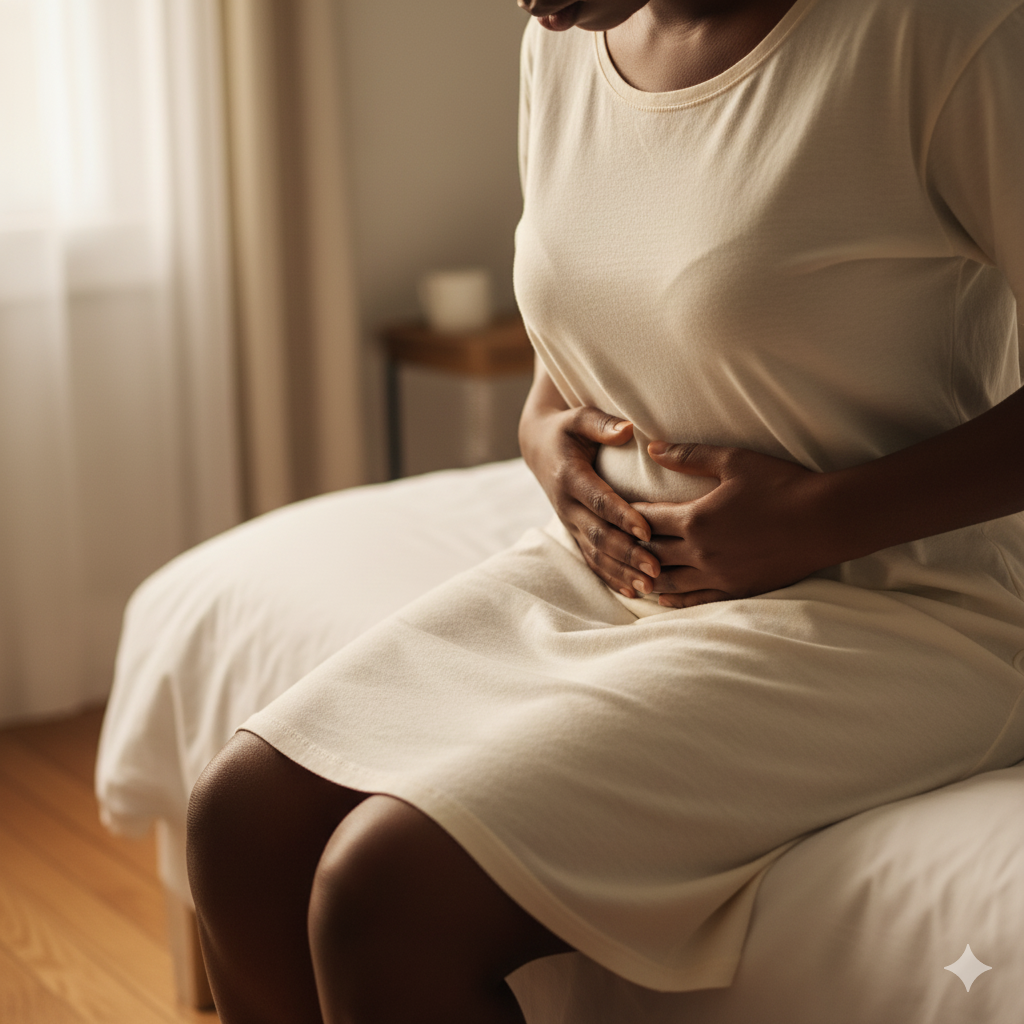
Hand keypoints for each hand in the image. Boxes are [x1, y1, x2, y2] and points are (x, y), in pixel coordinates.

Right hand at [520, 400, 661, 597]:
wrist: (538, 446)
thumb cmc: (567, 429)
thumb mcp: (579, 418)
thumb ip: (601, 424)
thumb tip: (627, 430)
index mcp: (570, 476)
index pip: (599, 500)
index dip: (622, 516)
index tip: (647, 530)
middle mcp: (566, 505)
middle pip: (598, 534)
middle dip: (627, 553)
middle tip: (656, 568)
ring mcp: (569, 522)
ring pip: (595, 553)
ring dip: (622, 571)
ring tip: (650, 586)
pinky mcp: (574, 532)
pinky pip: (590, 559)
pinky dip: (610, 577)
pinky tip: (631, 592)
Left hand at [633, 441, 838, 606]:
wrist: (825, 521)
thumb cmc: (782, 485)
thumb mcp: (733, 461)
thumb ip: (689, 456)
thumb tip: (652, 447)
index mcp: (695, 519)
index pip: (646, 520)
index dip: (628, 515)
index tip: (616, 511)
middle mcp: (700, 552)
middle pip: (651, 553)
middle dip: (632, 548)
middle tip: (617, 544)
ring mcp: (718, 576)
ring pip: (667, 583)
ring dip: (647, 576)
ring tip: (631, 573)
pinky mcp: (736, 590)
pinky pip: (696, 600)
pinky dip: (674, 600)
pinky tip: (662, 597)